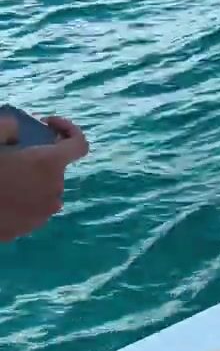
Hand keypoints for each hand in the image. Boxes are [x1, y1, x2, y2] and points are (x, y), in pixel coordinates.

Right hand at [0, 114, 89, 240]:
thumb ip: (7, 127)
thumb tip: (17, 129)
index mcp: (48, 164)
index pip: (79, 144)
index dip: (69, 129)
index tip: (47, 124)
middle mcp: (54, 189)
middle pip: (56, 168)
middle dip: (39, 158)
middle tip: (12, 154)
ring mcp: (45, 212)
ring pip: (44, 189)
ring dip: (30, 180)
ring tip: (4, 178)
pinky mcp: (31, 227)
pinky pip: (34, 207)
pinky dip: (22, 199)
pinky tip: (1, 196)